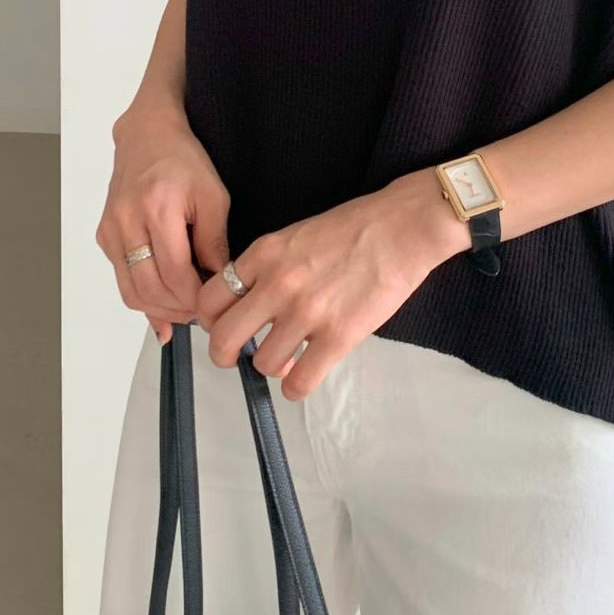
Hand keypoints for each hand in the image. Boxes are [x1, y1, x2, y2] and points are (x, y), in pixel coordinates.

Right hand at [95, 103, 231, 341]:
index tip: (214, 304)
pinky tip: (166, 301)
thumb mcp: (214, 197)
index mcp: (157, 206)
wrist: (147, 137)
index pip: (175, 273)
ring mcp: (111, 229)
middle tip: (202, 313)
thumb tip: (217, 285)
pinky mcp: (104, 236)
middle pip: (149, 288)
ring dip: (160, 309)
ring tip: (186, 309)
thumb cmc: (183, 162)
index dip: (196, 298)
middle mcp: (127, 220)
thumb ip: (215, 244)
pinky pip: (122, 280)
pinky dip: (144, 296)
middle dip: (179, 309)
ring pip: (131, 292)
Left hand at [191, 167, 470, 399]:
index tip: (223, 325)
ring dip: (271, 367)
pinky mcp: (338, 336)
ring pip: (263, 363)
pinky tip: (303, 376)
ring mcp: (307, 312)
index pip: (210, 298)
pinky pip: (299, 381)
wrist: (403, 227)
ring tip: (287, 358)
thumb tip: (250, 303)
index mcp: (264, 254)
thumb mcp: (296, 234)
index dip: (210, 319)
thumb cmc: (356, 227)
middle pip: (223, 337)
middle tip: (237, 357)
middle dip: (225, 354)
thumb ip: (268, 266)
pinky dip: (296, 387)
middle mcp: (277, 284)